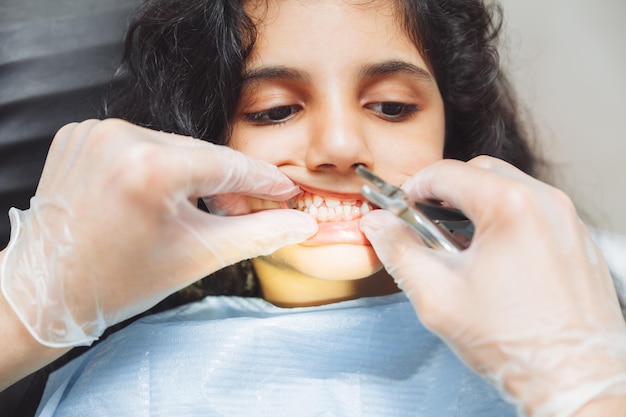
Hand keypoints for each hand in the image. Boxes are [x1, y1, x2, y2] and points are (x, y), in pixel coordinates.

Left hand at [0, 119, 316, 346]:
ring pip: (171, 146)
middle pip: (200, 153)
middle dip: (229, 183)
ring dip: (194, 172)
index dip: (263, 181)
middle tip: (248, 211)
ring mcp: (94, 132)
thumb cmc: (115, 283)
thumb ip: (258, 234)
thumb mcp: (198, 256)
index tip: (286, 191)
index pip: (228, 166)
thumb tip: (301, 224)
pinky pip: (139, 143)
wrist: (43, 291)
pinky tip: (163, 194)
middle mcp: (119, 137)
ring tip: (203, 208)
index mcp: (150, 167)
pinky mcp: (79, 135)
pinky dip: (158, 164)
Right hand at [360, 156, 625, 415]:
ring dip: (475, 204)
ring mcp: (567, 219)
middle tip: (423, 221)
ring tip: (455, 243)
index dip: (412, 188)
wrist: (574, 378)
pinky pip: (533, 210)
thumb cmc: (514, 342)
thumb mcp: (436, 296)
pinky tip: (490, 255)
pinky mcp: (577, 238)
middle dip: (444, 192)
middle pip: (478, 172)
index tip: (400, 208)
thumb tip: (378, 225)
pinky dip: (504, 219)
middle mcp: (545, 202)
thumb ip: (398, 251)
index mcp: (510, 206)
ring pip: (508, 188)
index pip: (445, 173)